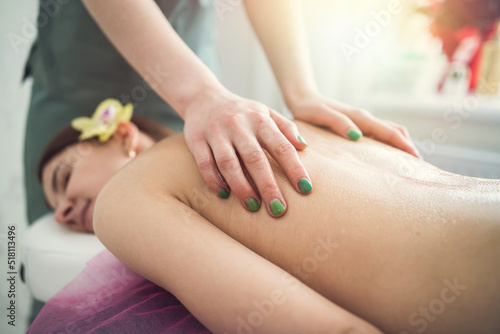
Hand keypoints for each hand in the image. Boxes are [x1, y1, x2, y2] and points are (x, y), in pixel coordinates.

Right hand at [182, 89, 311, 216]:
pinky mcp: (196, 139)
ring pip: (229, 163)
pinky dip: (214, 180)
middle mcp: (238, 125)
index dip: (294, 168)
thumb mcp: (265, 112)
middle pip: (255, 159)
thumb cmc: (241, 112)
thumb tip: (304, 146)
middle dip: (268, 186)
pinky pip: (205, 163)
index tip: (305, 188)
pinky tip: (224, 194)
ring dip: (241, 187)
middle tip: (278, 209)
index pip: (281, 146)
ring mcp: (216, 132)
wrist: (203, 98)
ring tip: (253, 206)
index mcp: (260, 120)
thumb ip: (286, 128)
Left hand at [289, 92, 420, 157]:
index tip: (416, 161)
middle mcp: (365, 118)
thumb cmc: (309, 109)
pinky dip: (389, 145)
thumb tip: (358, 136)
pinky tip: (386, 158)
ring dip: (400, 146)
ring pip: (389, 132)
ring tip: (406, 166)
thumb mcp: (321, 115)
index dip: (404, 146)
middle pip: (395, 131)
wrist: (302, 100)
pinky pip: (379, 135)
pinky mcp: (358, 126)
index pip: (389, 132)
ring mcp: (362, 122)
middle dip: (408, 148)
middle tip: (417, 169)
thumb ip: (338, 123)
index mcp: (360, 117)